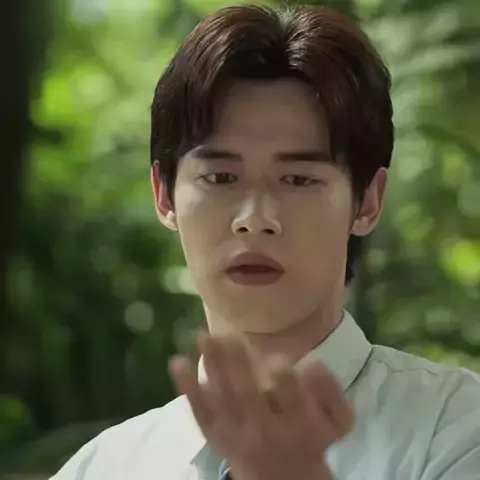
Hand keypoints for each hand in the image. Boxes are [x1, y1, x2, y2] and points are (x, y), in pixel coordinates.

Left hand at [168, 333, 353, 479]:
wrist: (285, 477)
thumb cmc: (312, 438)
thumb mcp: (338, 421)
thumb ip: (331, 391)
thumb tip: (312, 363)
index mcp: (299, 427)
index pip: (293, 404)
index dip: (286, 382)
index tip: (278, 358)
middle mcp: (264, 432)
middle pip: (248, 398)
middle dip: (238, 366)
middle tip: (230, 336)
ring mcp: (236, 435)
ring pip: (220, 400)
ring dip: (211, 367)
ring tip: (204, 336)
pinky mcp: (216, 436)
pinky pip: (199, 412)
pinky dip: (187, 388)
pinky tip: (178, 361)